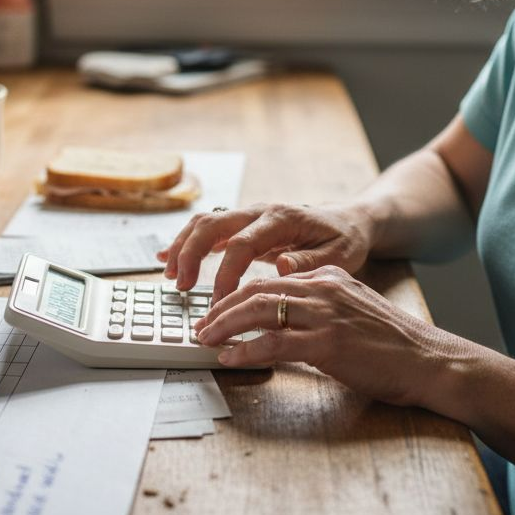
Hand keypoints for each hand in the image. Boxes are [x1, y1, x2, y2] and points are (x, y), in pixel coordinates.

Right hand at [157, 203, 374, 301]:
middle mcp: (260, 212)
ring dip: (183, 247)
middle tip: (181, 287)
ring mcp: (249, 216)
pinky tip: (166, 259)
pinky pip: (208, 229)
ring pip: (204, 222)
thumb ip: (310, 262)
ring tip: (170, 277)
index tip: (218, 302)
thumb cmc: (344, 240)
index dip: (225, 274)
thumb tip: (281, 267)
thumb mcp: (339, 256)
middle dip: (191, 254)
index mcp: (282, 219)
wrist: (348, 221)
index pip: (242, 244)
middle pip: (213, 224)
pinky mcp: (243, 225)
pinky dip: (185, 243)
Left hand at [192, 265, 468, 409]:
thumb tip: (286, 319)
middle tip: (201, 325)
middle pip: (256, 291)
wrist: (429, 360)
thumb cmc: (394, 344)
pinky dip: (245, 350)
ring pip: (258, 312)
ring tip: (205, 339)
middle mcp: (323, 289)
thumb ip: (322, 305)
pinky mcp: (327, 344)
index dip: (236, 295)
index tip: (217, 310)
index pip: (269, 279)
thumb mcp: (354, 309)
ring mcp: (325, 315)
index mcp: (328, 278)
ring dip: (224, 326)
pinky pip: (273, 344)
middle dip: (221, 308)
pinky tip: (230, 358)